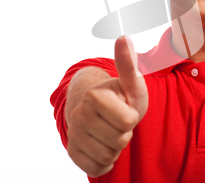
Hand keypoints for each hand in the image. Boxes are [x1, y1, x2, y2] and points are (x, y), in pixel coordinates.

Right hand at [67, 36, 148, 176]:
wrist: (99, 111)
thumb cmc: (121, 97)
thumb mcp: (131, 82)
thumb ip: (128, 64)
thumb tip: (123, 37)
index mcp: (93, 96)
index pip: (127, 121)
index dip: (132, 117)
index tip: (124, 107)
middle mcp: (78, 115)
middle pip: (119, 141)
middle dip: (124, 133)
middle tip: (118, 121)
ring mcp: (73, 135)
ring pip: (109, 156)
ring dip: (116, 147)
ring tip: (111, 131)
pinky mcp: (73, 154)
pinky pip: (98, 168)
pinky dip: (106, 161)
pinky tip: (103, 145)